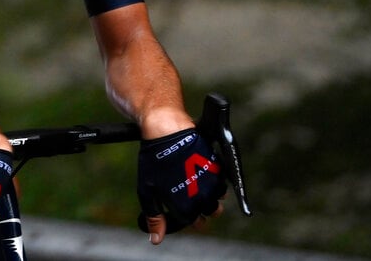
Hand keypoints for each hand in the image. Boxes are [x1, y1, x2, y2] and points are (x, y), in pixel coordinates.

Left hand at [137, 128, 226, 242]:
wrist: (167, 130)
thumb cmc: (154, 161)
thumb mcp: (148, 191)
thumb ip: (154, 217)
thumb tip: (156, 240)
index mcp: (186, 207)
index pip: (196, 223)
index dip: (190, 218)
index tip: (183, 210)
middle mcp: (203, 198)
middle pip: (212, 212)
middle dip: (203, 208)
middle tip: (191, 196)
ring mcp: (212, 182)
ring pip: (219, 197)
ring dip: (210, 194)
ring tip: (196, 184)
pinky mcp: (217, 166)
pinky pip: (221, 181)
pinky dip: (214, 180)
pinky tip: (199, 172)